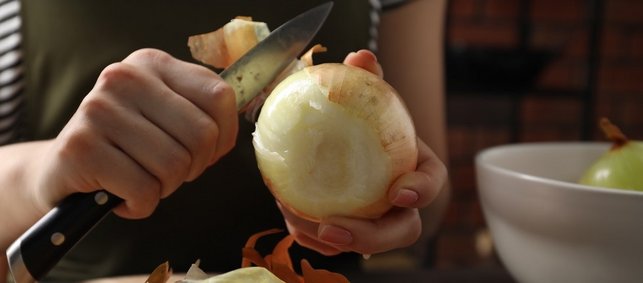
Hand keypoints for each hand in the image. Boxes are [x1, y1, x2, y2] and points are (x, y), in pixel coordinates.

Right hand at [32, 49, 237, 218]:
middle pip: (202, 135)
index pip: (219, 97)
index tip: (203, 152)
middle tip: (167, 172)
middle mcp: (124, 77)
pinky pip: (143, 190)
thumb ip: (201, 114)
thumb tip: (229, 134)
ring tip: (141, 180)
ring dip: (165, 188)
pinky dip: (141, 205)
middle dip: (193, 167)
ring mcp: (98, 109)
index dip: (224, 136)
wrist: (60, 170)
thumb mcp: (165, 117)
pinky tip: (122, 196)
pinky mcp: (80, 147)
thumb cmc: (126, 147)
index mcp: (152, 63)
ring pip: (175, 165)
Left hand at [278, 50, 447, 255]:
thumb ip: (365, 78)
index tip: (397, 192)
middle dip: (373, 237)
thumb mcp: (362, 96)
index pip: (432, 181)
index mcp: (412, 166)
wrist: (333, 139)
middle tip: (336, 225)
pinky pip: (334, 243)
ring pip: (367, 245)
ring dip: (336, 241)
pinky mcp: (349, 231)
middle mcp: (398, 201)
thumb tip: (360, 56)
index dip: (422, 191)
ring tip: (305, 224)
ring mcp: (376, 220)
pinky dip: (313, 235)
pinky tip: (293, 219)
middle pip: (403, 230)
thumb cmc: (357, 118)